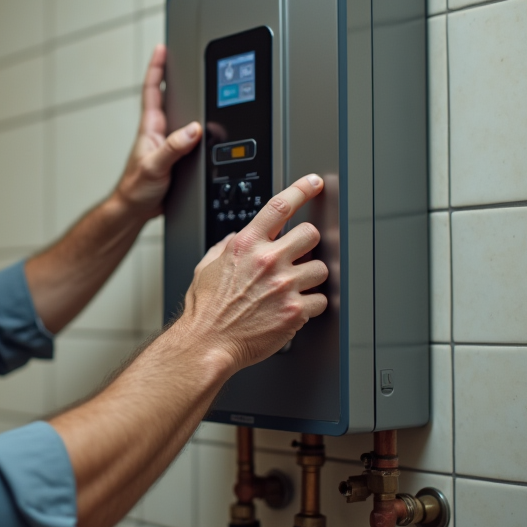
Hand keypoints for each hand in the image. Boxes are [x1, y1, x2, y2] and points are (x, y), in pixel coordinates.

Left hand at [113, 45, 201, 218]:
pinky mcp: (171, 157)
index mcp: (150, 128)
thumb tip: (193, 130)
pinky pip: (183, 135)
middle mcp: (156, 132)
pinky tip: (202, 126)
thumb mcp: (155, 167)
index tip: (161, 49)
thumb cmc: (136, 190)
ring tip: (193, 81)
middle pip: (165, 96)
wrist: (134, 211)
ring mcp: (163, 143)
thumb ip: (173, 148)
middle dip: (170, 75)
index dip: (157, 68)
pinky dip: (193, 126)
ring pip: (176, 115)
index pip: (153, 90)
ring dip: (183, 99)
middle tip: (177, 56)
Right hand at [181, 174, 328, 368]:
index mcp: (246, 245)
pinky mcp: (295, 311)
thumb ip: (225, 247)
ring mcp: (284, 286)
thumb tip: (236, 237)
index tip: (313, 183)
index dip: (301, 189)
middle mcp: (268, 261)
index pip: (280, 206)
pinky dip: (311, 306)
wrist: (207, 343)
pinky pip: (321, 300)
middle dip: (307, 245)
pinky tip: (295, 309)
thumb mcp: (206, 267)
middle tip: (298, 256)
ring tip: (294, 288)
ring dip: (310, 278)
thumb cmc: (205, 310)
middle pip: (310, 234)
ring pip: (321, 269)